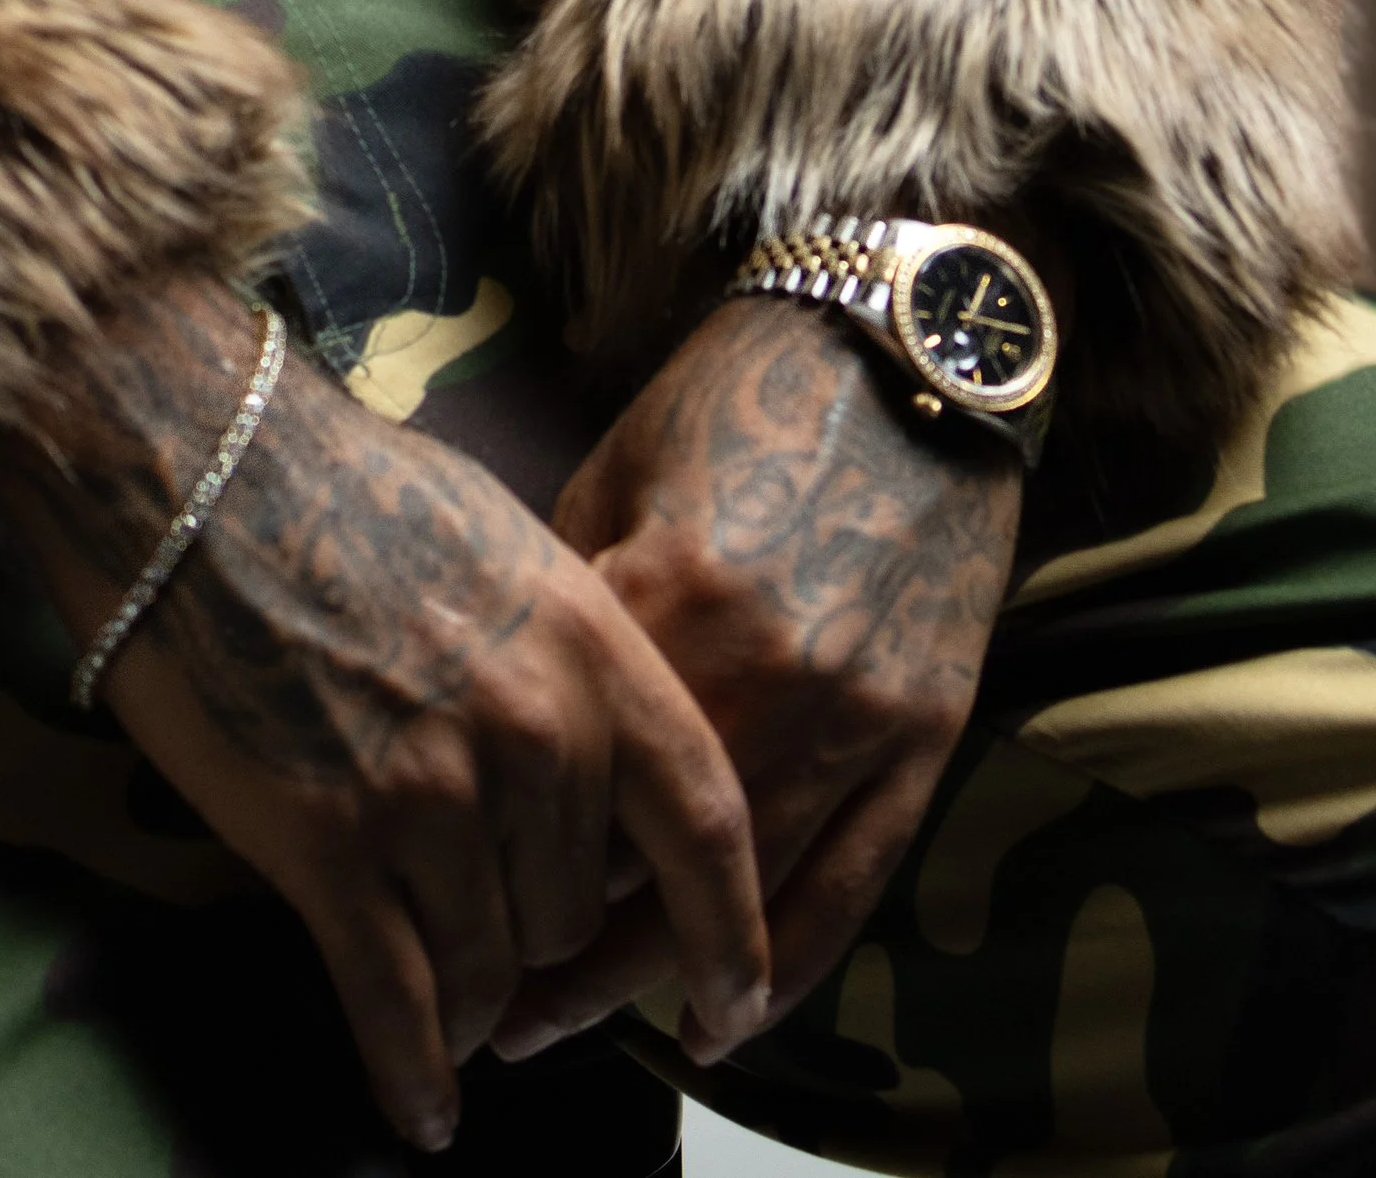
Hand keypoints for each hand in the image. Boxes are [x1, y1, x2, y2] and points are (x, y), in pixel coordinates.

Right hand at [0, 275, 766, 1153]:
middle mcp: (532, 734)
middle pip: (576, 915)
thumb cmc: (343, 487)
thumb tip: (595, 763)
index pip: (704, 825)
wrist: (192, 463)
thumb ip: (568, 661)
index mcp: (591, 648)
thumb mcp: (506, 548)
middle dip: (541, 937)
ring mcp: (429, 797)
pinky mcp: (326, 849)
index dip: (730, 935)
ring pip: (493, 973)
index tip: (734, 1007)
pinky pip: (397, 1008)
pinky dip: (412, 1078)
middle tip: (491, 922)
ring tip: (446, 1001)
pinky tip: (423, 1113)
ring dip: (474, 1005)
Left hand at [496, 297, 1020, 1063]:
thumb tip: (494, 696)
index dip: (508, 846)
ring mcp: (856, 714)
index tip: (450, 897)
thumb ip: (566, 595)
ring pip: (745, 891)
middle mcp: (766, 671)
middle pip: (648, 856)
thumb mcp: (621, 472)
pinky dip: (792, 963)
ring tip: (574, 1027)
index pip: (572, 768)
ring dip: (656, 977)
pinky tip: (725, 1020)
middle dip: (564, 946)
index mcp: (672, 595)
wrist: (904, 347)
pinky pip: (856, 882)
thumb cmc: (738, 395)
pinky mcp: (926, 734)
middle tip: (493, 1008)